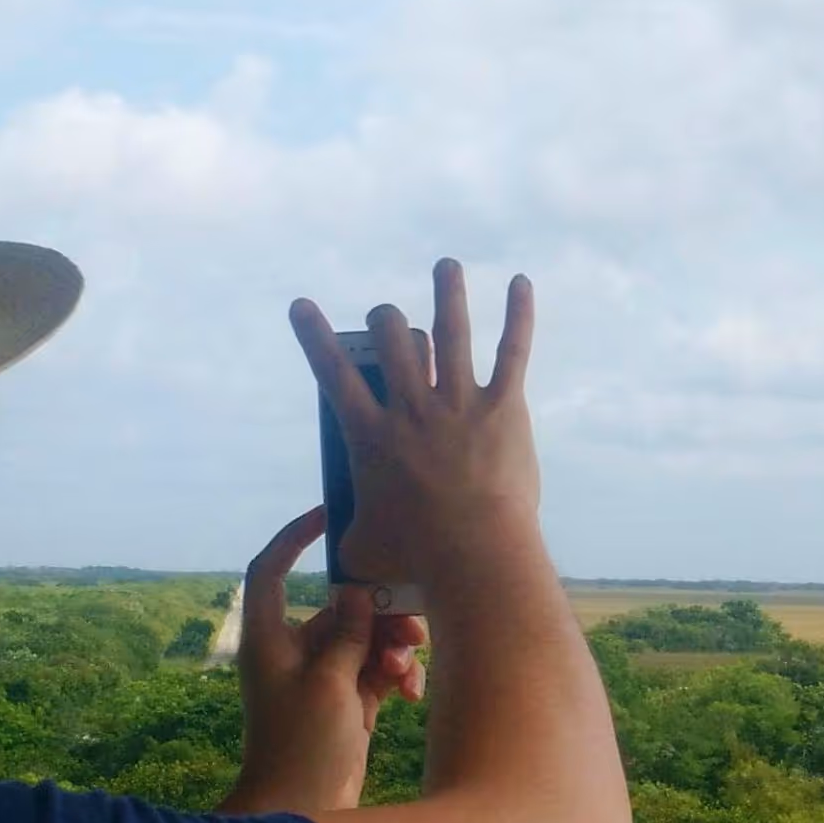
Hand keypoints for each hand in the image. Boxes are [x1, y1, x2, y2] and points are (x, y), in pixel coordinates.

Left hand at [222, 504, 424, 816]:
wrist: (299, 810)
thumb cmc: (301, 747)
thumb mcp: (329, 684)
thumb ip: (346, 633)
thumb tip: (354, 590)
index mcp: (270, 639)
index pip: (271, 570)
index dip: (294, 538)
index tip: (330, 517)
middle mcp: (293, 653)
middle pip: (339, 608)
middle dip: (378, 614)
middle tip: (414, 625)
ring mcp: (321, 678)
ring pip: (365, 639)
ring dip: (393, 648)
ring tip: (408, 671)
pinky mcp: (346, 702)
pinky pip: (375, 671)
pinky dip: (395, 675)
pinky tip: (411, 692)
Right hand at [290, 261, 539, 593]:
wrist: (472, 552)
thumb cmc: (415, 556)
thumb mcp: (364, 547)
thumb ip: (349, 536)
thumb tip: (342, 549)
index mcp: (371, 434)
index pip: (333, 374)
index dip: (315, 336)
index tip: (303, 307)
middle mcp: (411, 407)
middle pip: (393, 339)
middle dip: (386, 320)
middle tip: (388, 321)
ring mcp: (458, 402)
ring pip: (450, 330)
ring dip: (446, 292)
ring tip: (446, 266)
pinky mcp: (503, 407)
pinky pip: (512, 352)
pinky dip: (518, 315)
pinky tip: (520, 283)